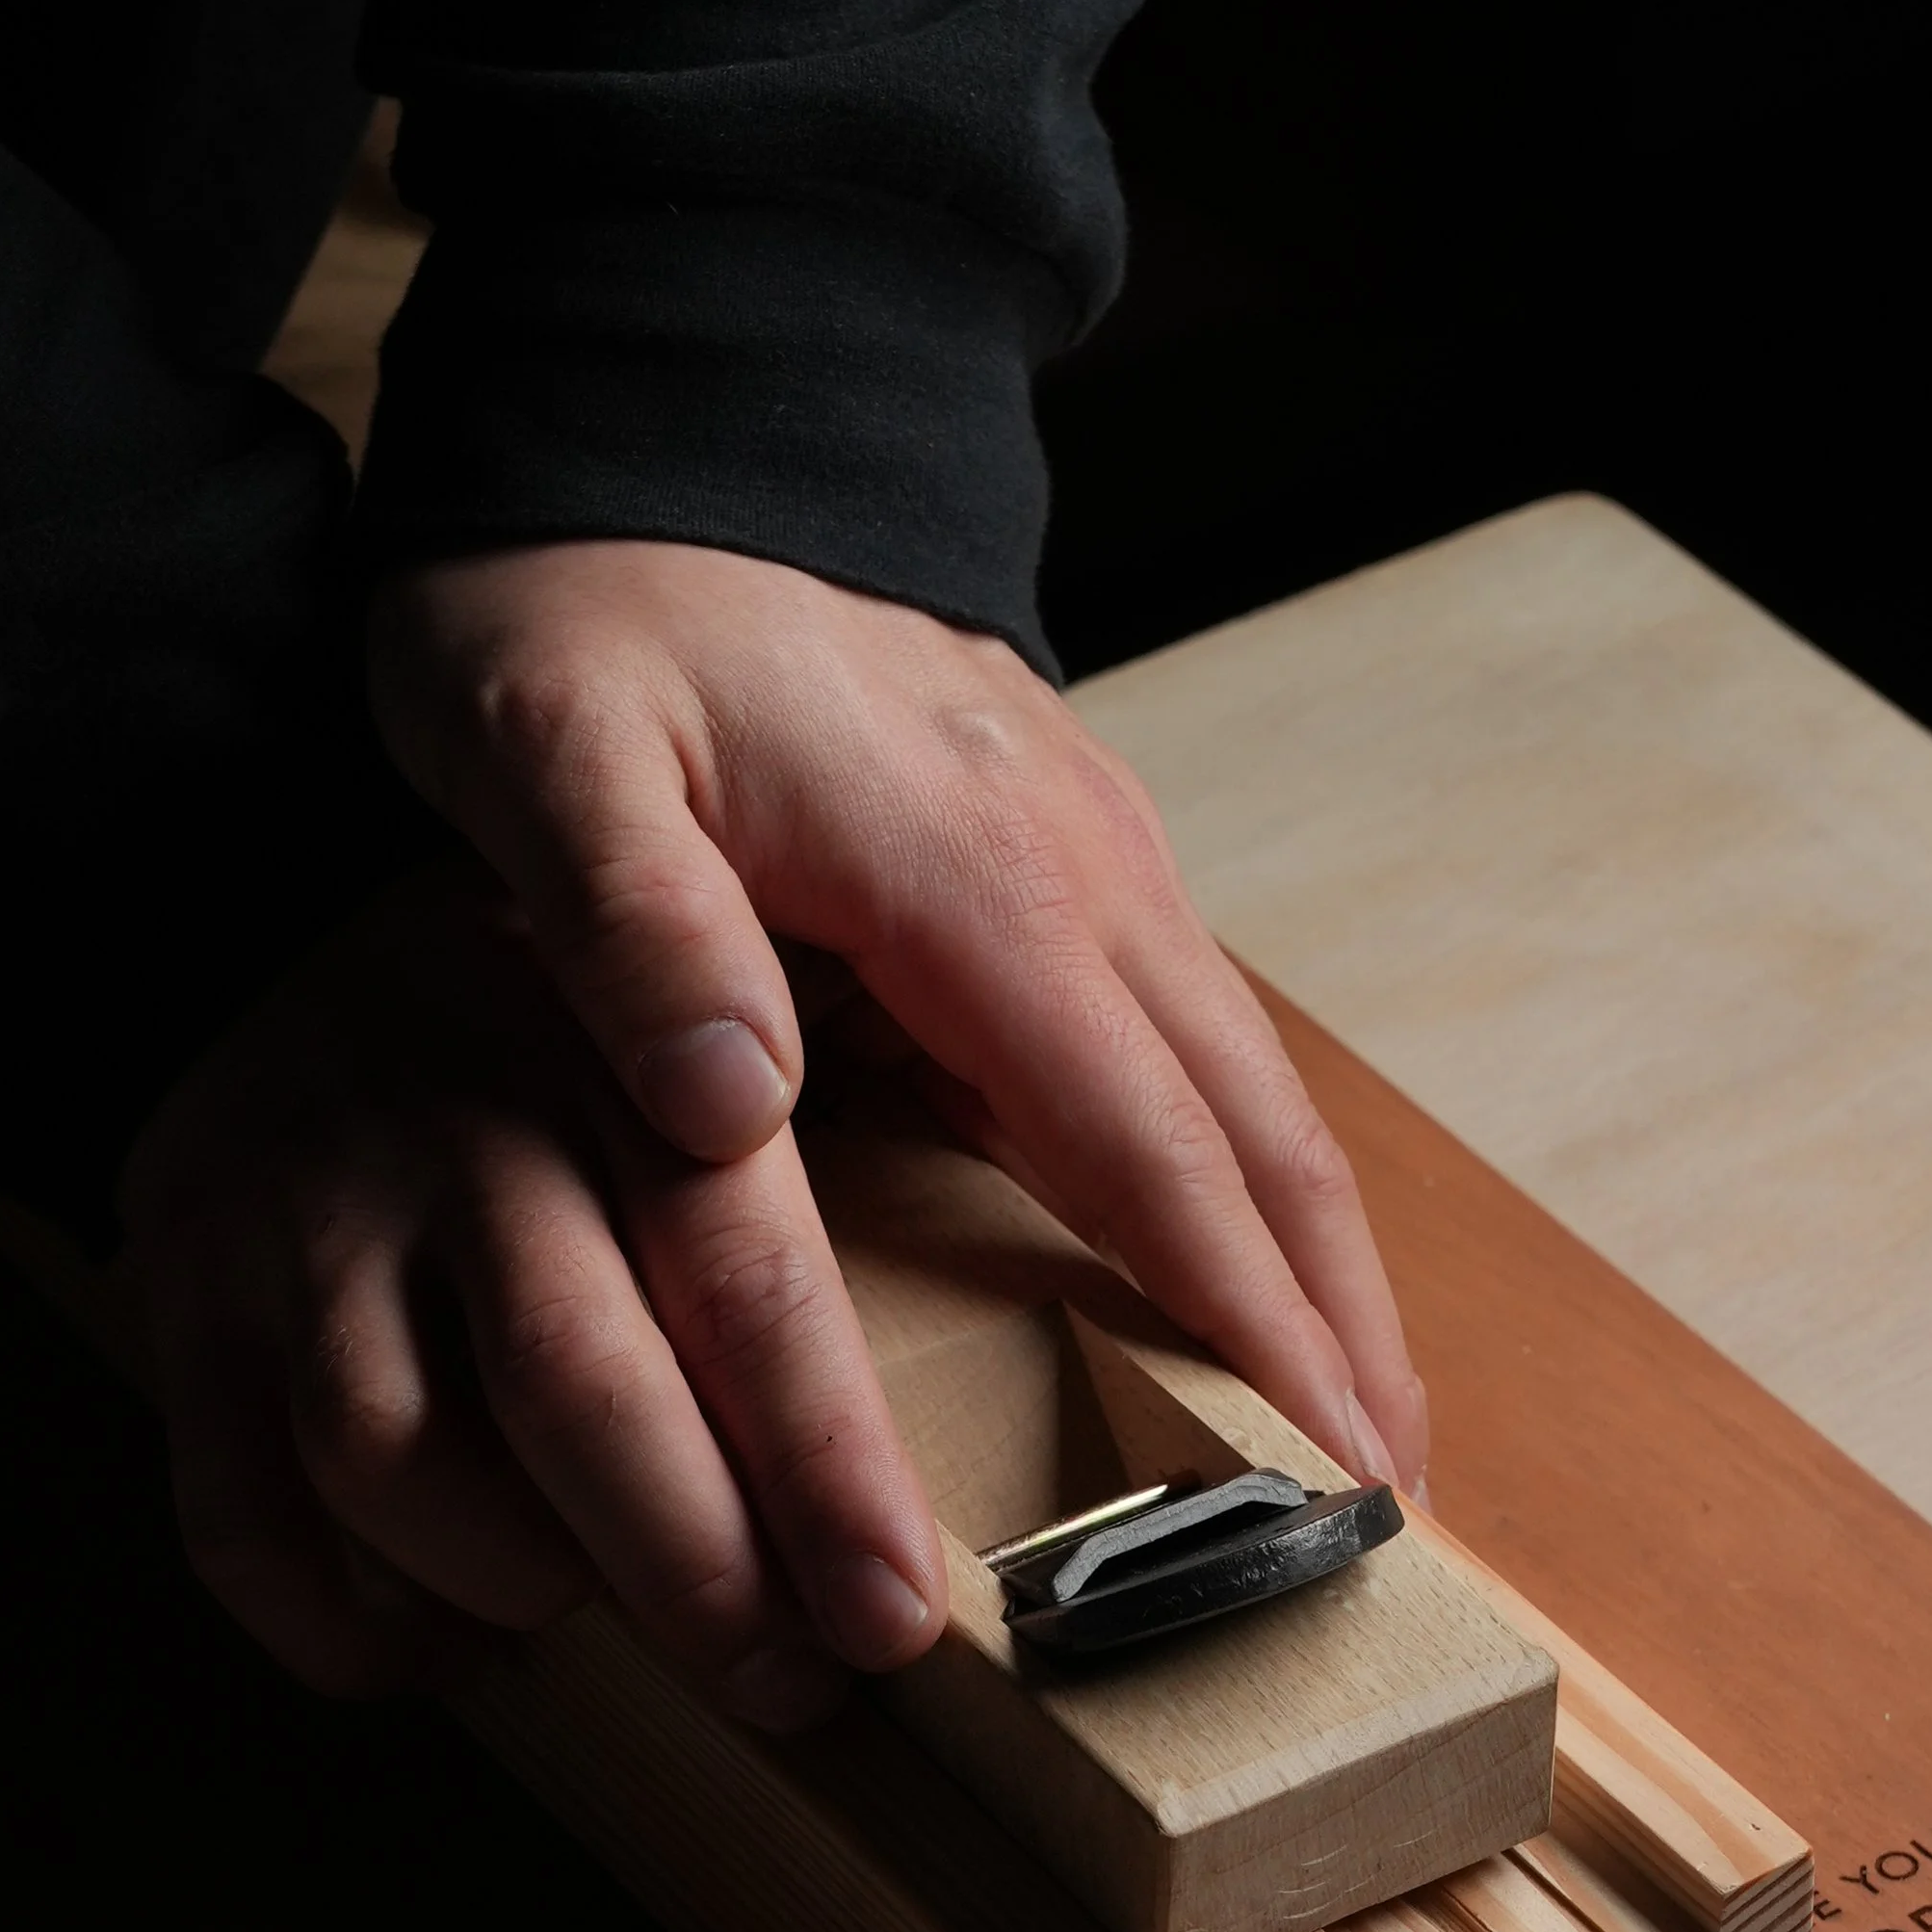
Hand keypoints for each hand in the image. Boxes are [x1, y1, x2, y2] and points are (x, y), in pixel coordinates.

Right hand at [117, 872, 945, 1713]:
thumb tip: (1086, 1340)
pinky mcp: (178, 1286)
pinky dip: (342, 1622)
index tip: (890, 1615)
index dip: (821, 1466)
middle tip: (785, 1687)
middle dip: (696, 1573)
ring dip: (513, 1582)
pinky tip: (439, 1641)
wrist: (267, 896)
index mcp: (619, 1053)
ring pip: (392, 1459)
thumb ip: (864, 1145)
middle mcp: (454, 1122)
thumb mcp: (715, 1023)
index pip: (741, 1277)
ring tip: (596, 1613)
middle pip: (574, 1384)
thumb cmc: (568, 1017)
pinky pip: (236, 1515)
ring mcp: (301, 1209)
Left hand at [370, 541, 1427, 1491]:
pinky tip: (1234, 1255)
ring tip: (1350, 1416)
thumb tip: (727, 1106)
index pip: (1151, 1142)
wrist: (644, 431)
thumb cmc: (580, 605)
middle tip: (1385, 1500)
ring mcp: (1088, 845)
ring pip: (1246, 1083)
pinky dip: (1238, 1168)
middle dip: (1335, 1321)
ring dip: (1310, 1253)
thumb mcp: (546, 754)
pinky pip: (1186, 1036)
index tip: (1327, 1466)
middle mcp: (1077, 862)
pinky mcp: (1062, 845)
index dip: (1246, 1319)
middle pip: (1256, 1130)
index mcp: (974, 874)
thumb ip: (633, 930)